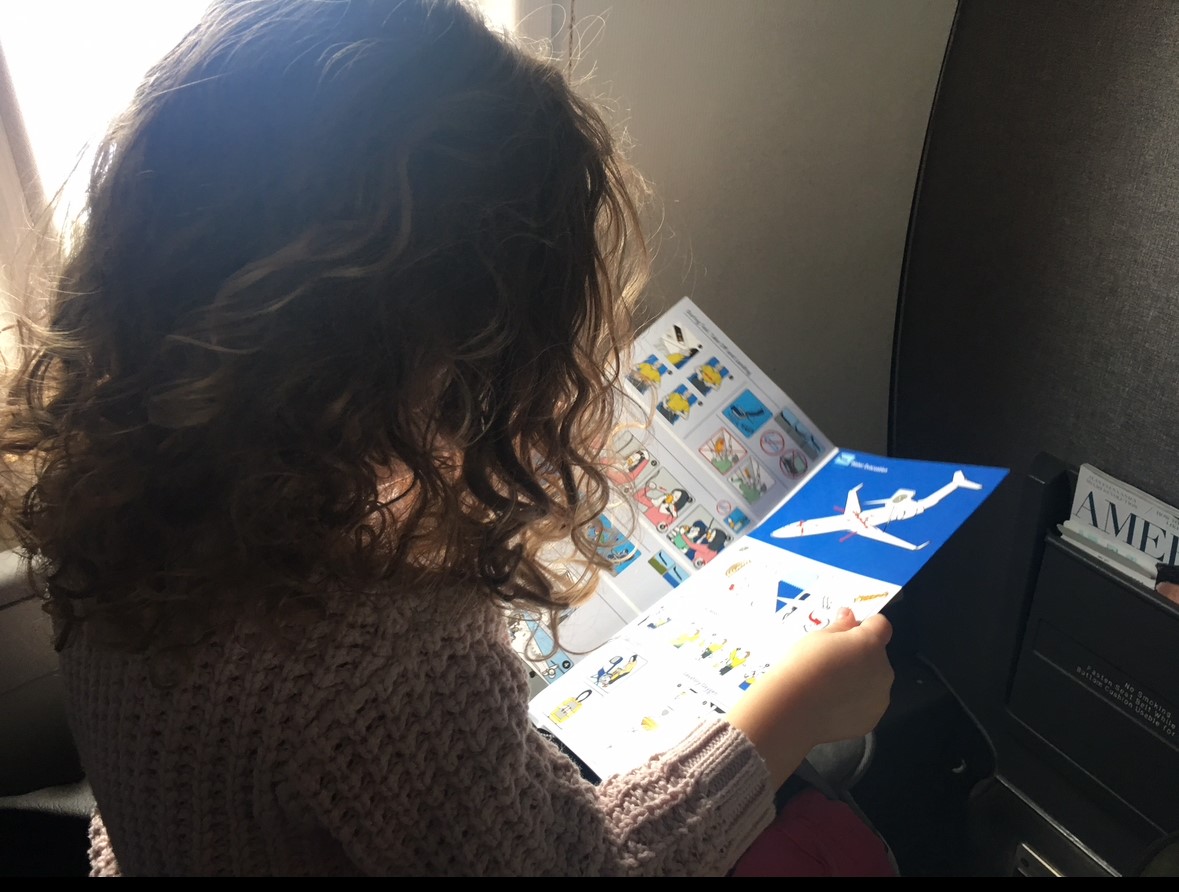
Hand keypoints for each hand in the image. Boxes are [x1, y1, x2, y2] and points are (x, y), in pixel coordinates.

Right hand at [727, 608, 893, 785]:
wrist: (792, 710)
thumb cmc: (803, 665)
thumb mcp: (817, 638)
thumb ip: (840, 627)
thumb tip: (850, 616)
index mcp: (870, 644)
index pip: (881, 625)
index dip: (865, 626)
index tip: (847, 633)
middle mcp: (883, 670)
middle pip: (876, 656)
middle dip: (860, 656)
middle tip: (831, 663)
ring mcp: (879, 699)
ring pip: (874, 682)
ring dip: (859, 681)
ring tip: (829, 688)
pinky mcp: (871, 721)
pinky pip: (866, 706)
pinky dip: (854, 704)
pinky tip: (831, 707)